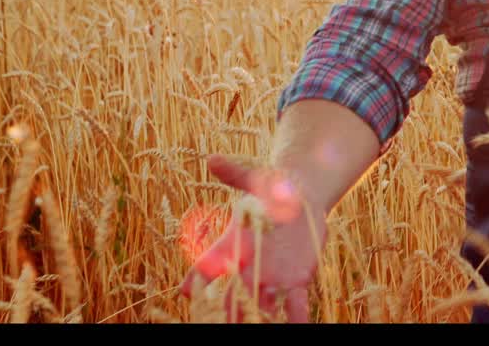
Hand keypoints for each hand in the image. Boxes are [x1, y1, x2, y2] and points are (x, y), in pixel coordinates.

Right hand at [179, 154, 326, 322]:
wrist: (302, 200)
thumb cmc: (274, 190)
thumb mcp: (257, 180)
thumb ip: (236, 174)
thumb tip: (212, 159)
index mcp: (234, 245)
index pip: (209, 264)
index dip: (196, 277)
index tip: (186, 291)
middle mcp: (250, 267)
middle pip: (232, 293)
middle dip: (227, 309)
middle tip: (220, 322)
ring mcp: (273, 277)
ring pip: (261, 304)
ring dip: (259, 317)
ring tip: (257, 329)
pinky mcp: (296, 280)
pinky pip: (295, 303)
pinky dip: (296, 315)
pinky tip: (299, 324)